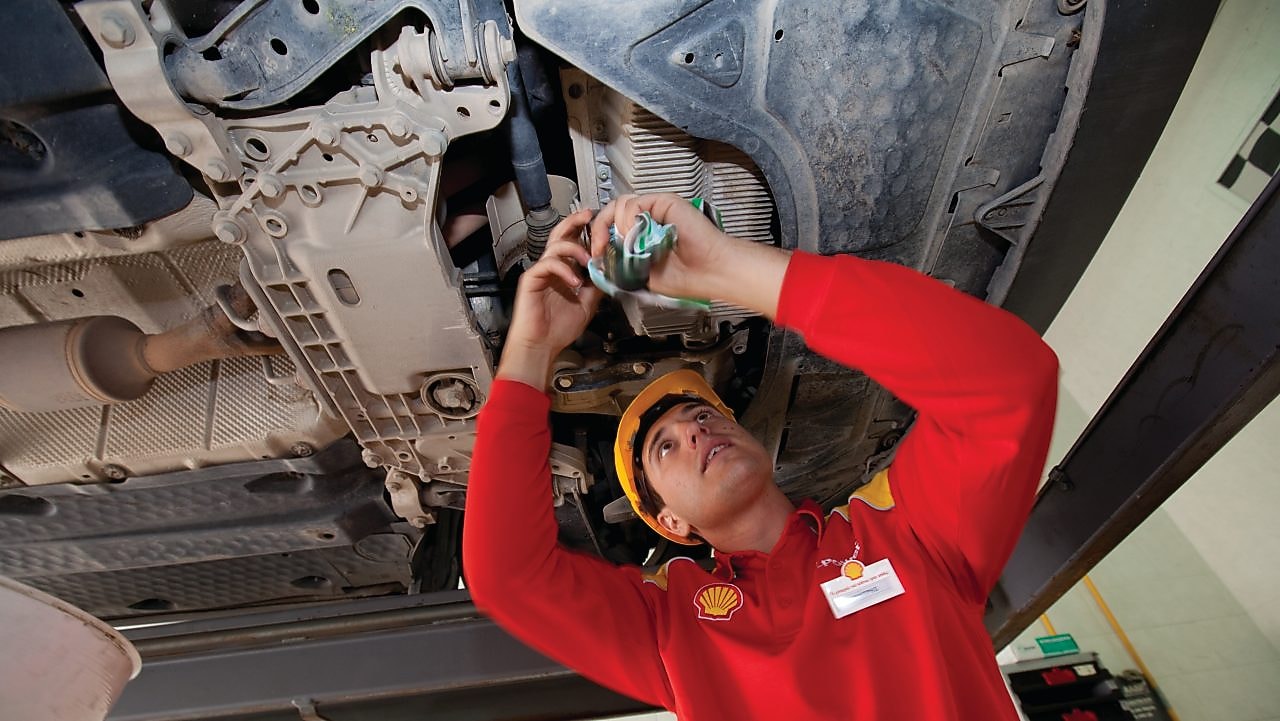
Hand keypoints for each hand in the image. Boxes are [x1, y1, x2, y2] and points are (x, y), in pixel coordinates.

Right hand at [498, 210, 601, 388]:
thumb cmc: (558, 329)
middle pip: (561, 235)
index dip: (585, 232)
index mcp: (564, 272)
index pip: (574, 244)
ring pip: (555, 246)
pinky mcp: (531, 279)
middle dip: (575, 222)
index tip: (601, 225)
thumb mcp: (587, 304)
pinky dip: (564, 269)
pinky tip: (575, 282)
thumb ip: (596, 286)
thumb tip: (612, 273)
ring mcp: (541, 272)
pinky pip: (547, 264)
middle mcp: (552, 268)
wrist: (541, 346)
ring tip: (588, 260)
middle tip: (589, 215)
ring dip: (575, 249)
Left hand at [588, 193, 790, 317]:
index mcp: (643, 235)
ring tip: (624, 245)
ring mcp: (657, 210)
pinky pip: (635, 203)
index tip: (597, 255)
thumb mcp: (642, 273)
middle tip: (599, 248)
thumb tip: (601, 259)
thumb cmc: (686, 277)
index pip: (613, 226)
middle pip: (612, 211)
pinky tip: (637, 236)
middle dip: (599, 229)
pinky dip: (630, 219)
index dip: (601, 237)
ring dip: (615, 227)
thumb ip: (623, 262)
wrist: (709, 273)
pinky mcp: (665, 202)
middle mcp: (649, 219)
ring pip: (620, 205)